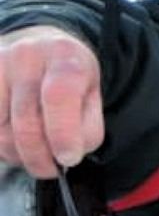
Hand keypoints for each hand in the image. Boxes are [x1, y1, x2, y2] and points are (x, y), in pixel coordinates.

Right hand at [0, 26, 103, 176]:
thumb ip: (87, 127)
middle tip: (50, 169)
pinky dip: (1, 146)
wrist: (40, 46)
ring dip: (18, 154)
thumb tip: (66, 156)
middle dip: (40, 157)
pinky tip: (14, 142)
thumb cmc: (70, 79)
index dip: (63, 135)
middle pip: (26, 122)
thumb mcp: (92, 95)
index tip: (69, 158)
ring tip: (33, 155)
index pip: (58, 97)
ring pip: (1, 131)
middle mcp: (26, 56)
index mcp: (64, 58)